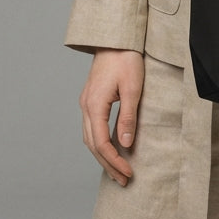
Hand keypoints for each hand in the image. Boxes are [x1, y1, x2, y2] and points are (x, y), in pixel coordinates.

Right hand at [79, 48, 143, 185]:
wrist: (116, 38)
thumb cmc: (126, 59)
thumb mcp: (132, 88)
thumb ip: (127, 116)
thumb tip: (125, 144)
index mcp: (94, 105)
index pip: (102, 143)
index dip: (114, 161)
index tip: (128, 173)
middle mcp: (86, 106)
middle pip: (93, 144)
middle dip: (107, 164)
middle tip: (123, 180)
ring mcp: (86, 102)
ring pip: (90, 138)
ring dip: (102, 155)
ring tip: (117, 171)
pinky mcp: (91, 98)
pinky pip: (92, 127)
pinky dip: (100, 142)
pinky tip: (110, 148)